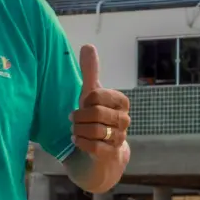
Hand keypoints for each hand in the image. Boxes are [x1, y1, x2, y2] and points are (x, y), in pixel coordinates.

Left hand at [70, 45, 130, 162]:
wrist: (103, 151)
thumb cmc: (96, 118)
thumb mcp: (91, 94)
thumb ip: (90, 72)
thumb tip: (88, 45)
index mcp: (121, 102)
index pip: (97, 95)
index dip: (85, 101)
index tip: (84, 104)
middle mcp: (124, 119)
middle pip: (94, 113)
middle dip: (79, 117)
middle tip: (74, 119)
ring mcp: (120, 137)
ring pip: (94, 130)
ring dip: (78, 130)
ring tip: (76, 130)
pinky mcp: (112, 153)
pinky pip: (93, 146)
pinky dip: (80, 142)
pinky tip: (76, 140)